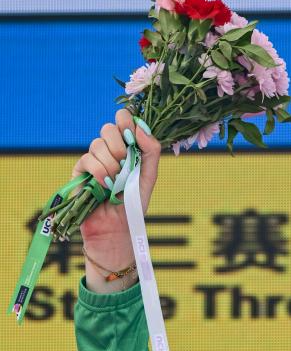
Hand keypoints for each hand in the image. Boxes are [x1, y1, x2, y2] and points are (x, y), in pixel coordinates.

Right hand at [73, 109, 161, 280]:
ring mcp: (93, 160)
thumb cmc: (133, 206)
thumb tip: (139, 126)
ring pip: (97, 143)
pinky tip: (104, 185)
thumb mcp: (148, 178)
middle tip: (124, 163)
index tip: (131, 134)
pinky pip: (87, 159)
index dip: (126, 120)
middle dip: (119, 144)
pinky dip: (99, 171)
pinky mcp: (80, 172)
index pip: (122, 120)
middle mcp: (108, 151)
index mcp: (125, 148)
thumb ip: (150, 151)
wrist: (117, 230)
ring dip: (111, 163)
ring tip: (115, 182)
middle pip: (108, 128)